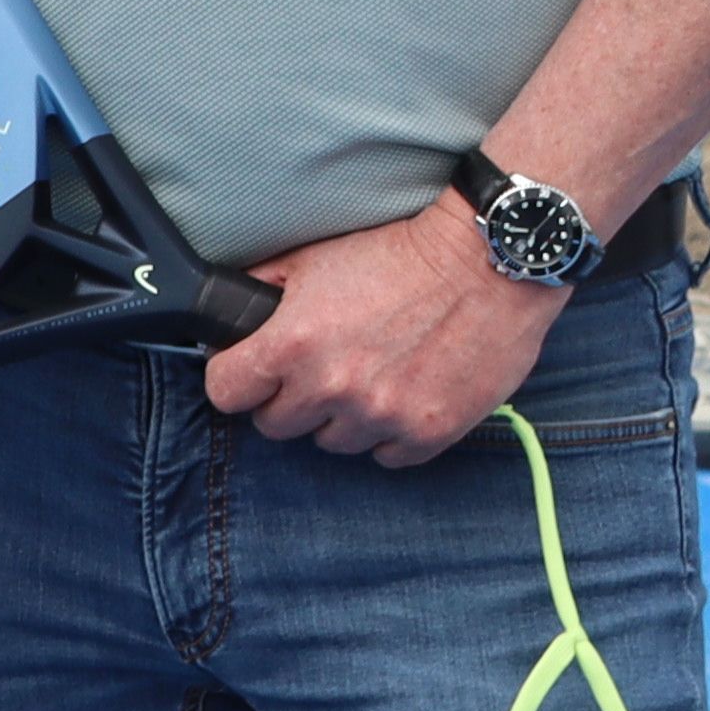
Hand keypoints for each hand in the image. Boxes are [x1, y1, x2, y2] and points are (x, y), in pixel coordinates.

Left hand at [206, 196, 561, 463]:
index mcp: (292, 344)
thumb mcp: (310, 259)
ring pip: (331, 443)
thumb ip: (258, 291)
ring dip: (339, 418)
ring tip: (364, 378)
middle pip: (275, 425)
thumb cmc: (397, 255)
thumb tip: (224, 314)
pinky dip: (388, 432)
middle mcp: (333, 387)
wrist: (485, 265)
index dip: (236, 379)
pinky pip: (387, 455)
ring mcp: (384, 415)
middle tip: (314, 370)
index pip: (226, 393)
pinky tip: (399, 395)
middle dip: (287, 399)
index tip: (251, 372)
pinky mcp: (430, 432)